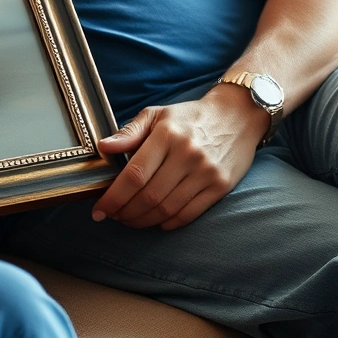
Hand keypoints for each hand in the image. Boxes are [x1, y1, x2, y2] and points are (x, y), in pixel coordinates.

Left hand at [90, 85, 269, 229]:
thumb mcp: (157, 114)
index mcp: (167, 134)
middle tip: (114, 216)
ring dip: (143, 220)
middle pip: (148, 196)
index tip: (99, 210)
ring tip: (131, 220)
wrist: (237, 116)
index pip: (134, 175)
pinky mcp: (221, 186)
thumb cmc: (190, 117)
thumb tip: (103, 147)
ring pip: (166, 208)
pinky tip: (157, 221)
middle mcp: (187, 154)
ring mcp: (206, 172)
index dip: (113, 197)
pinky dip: (168, 223)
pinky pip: (189, 214)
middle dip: (125, 212)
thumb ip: (129, 132)